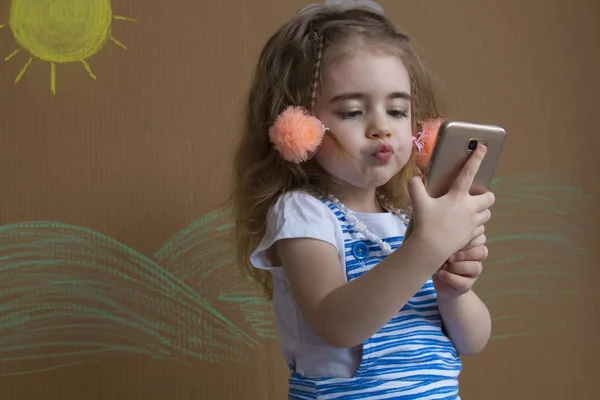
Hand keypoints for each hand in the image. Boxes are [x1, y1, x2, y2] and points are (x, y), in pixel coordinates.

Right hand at [407, 143, 495, 263]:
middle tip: (475, 197)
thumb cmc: (425, 224)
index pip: (469, 173)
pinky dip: (475, 226)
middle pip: (489, 197)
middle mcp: (470, 208)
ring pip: (487, 213)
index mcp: (457, 196)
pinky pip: (481, 228)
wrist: (431, 248)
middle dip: (486, 195)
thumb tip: (417, 177)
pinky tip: (465, 227)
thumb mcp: (417, 202)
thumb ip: (415, 186)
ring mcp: (473, 223)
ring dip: (481, 211)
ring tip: (469, 212)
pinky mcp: (472, 235)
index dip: (477, 158)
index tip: (483, 147)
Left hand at [434, 233, 487, 297]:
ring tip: (444, 266)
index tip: (452, 240)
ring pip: (475, 267)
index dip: (469, 238)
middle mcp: (476, 259)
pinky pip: (463, 282)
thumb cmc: (441, 258)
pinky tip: (441, 273)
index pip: (481, 238)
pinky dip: (450, 277)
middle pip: (482, 252)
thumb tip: (444, 232)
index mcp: (473, 246)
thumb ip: (448, 238)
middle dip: (464, 253)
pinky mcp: (466, 286)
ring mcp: (473, 274)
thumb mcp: (443, 246)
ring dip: (457, 266)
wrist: (440, 281)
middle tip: (448, 256)